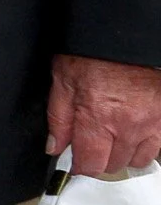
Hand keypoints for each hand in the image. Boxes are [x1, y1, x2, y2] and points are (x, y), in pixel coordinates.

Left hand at [47, 53, 160, 174]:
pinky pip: (156, 148)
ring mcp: (151, 125)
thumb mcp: (62, 80)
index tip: (75, 161)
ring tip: (112, 133)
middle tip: (92, 139)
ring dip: (122, 153)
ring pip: (136, 160)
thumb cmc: (92, 55)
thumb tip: (54, 147)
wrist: (123, 38)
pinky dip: (143, 144)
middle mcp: (127, 127)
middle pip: (113, 165)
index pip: (91, 164)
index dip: (79, 166)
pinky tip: (131, 130)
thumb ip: (58, 118)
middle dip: (99, 157)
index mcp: (97, 118)